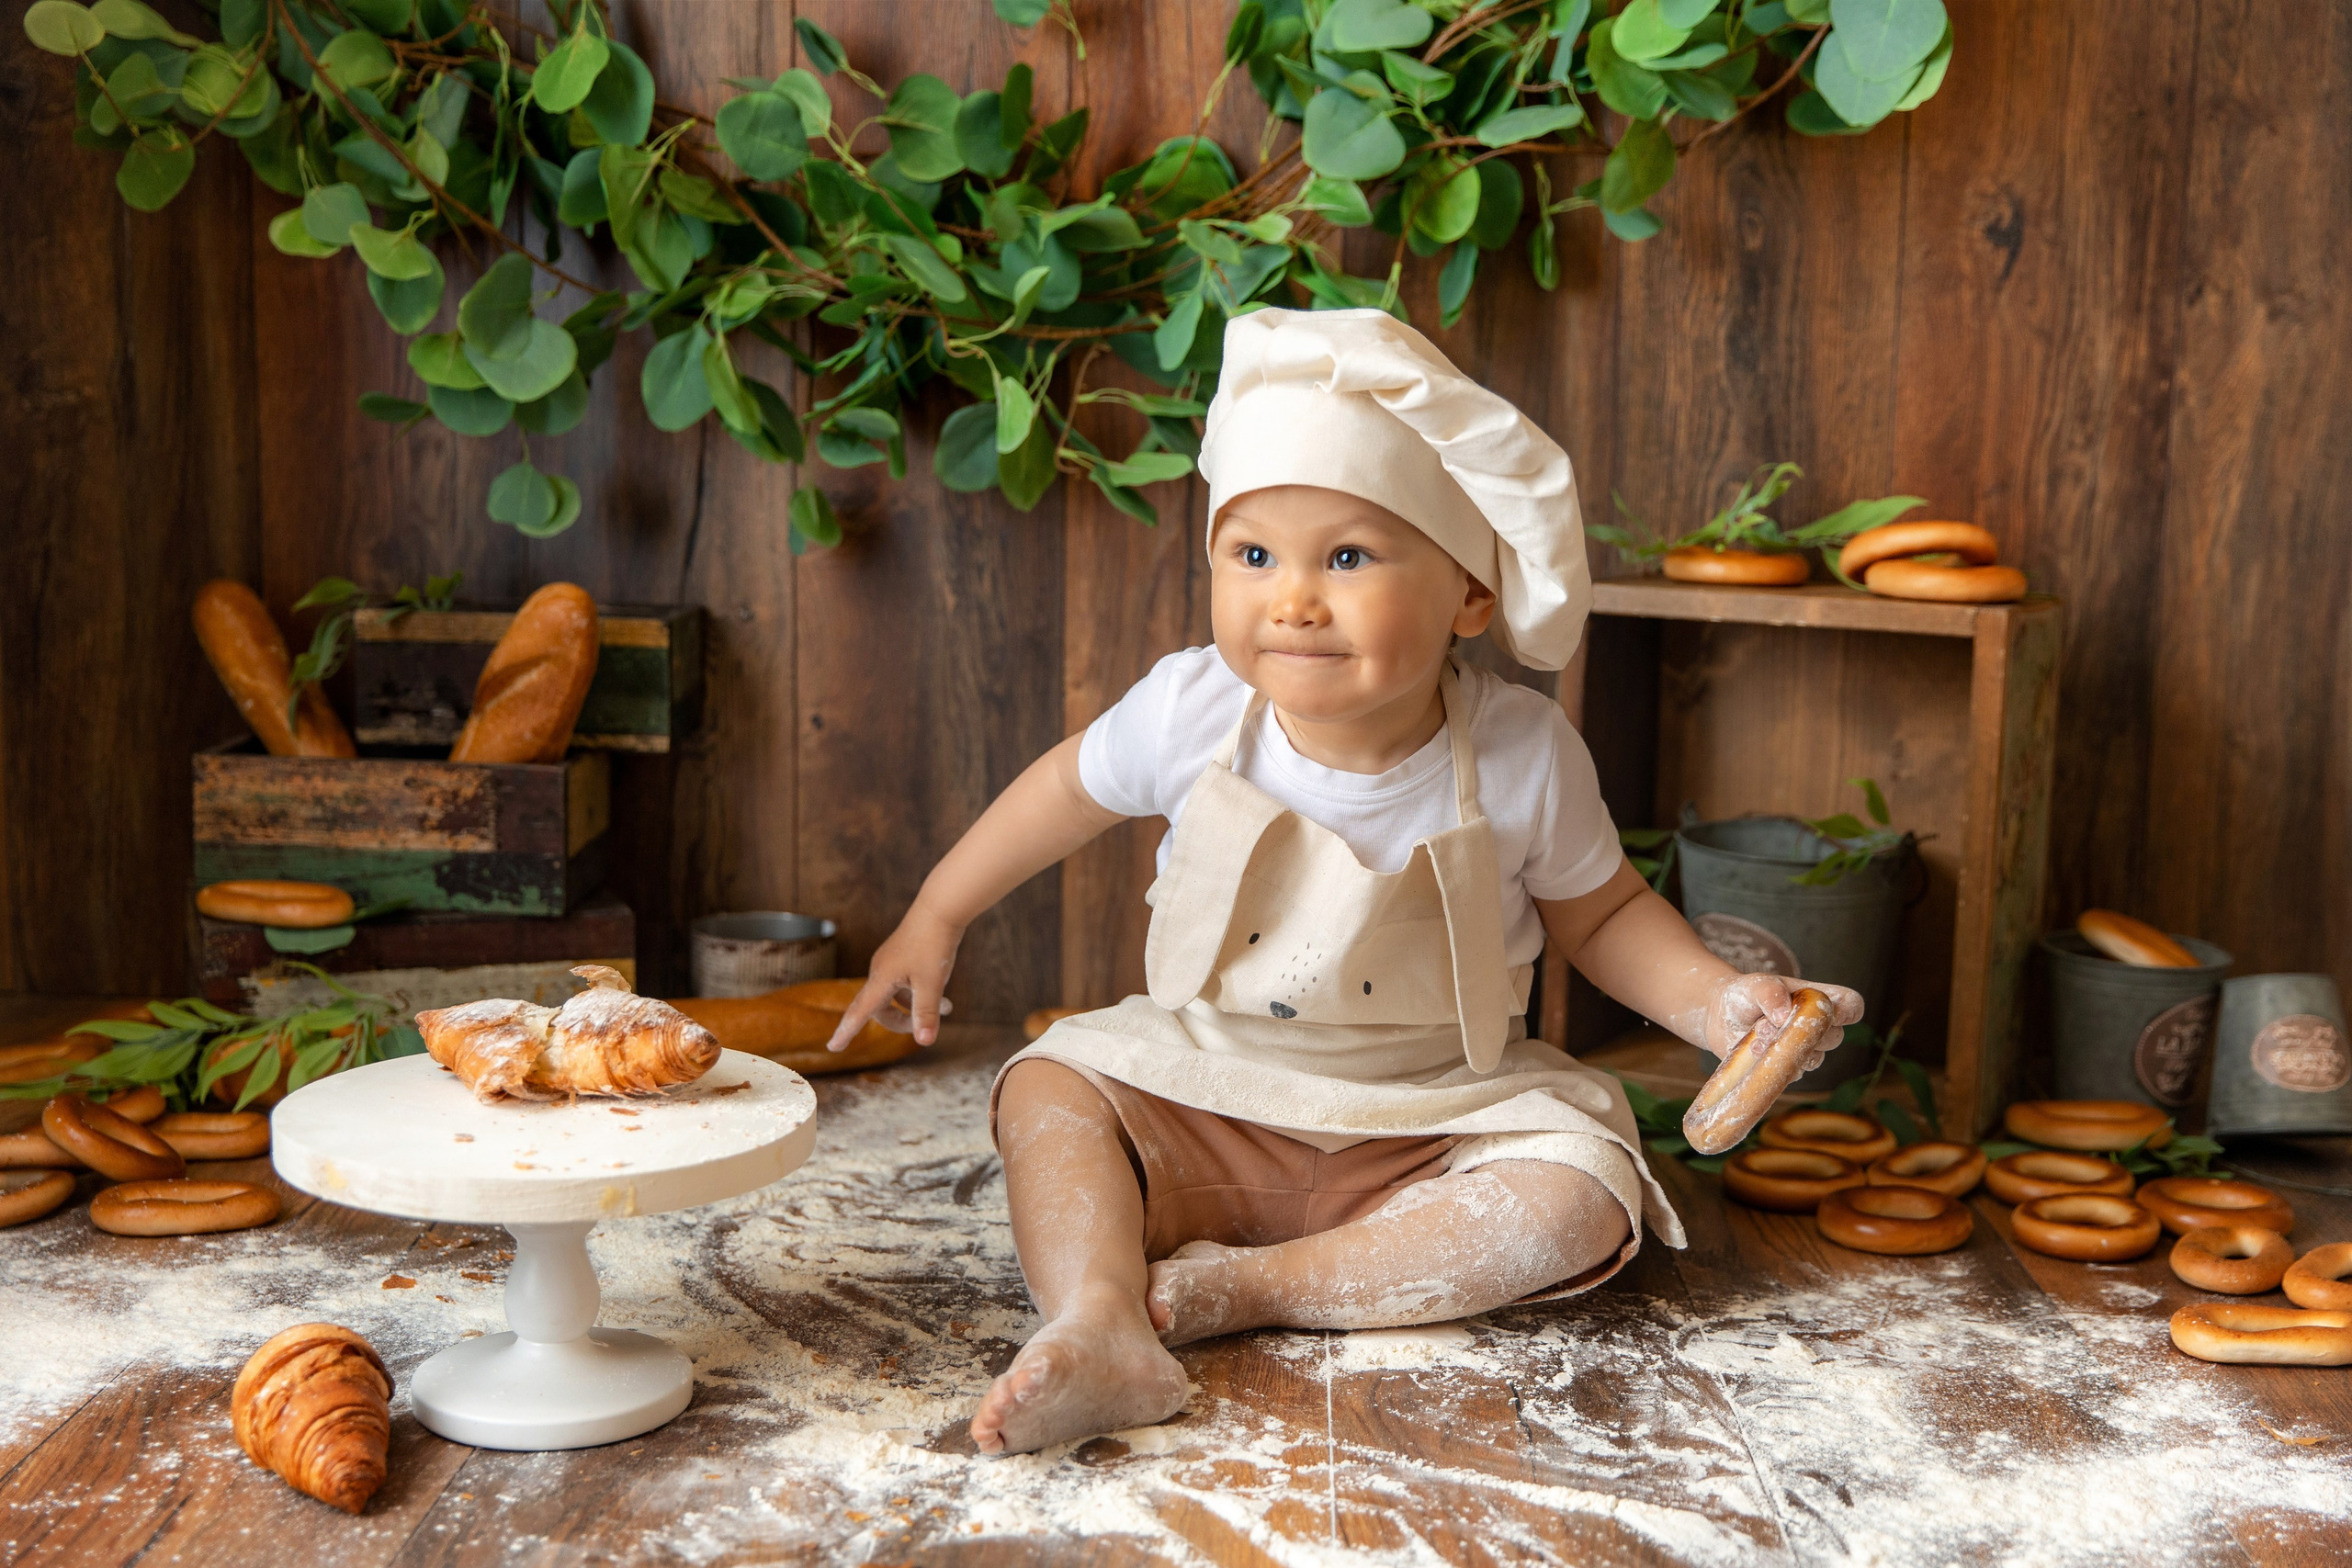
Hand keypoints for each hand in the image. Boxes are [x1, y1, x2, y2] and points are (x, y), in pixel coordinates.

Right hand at [827, 904, 962, 1049]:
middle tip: (926, 1027)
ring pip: (896, 997)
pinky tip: (943, 995)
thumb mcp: (932, 984)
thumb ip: (927, 1013)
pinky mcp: (902, 957)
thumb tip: (925, 1042)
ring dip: (916, 1008)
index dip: (846, 1032)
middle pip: (880, 1010)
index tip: (832, 1048)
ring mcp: (891, 963)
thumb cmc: (933, 944)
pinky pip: (904, 985)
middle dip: (901, 1022)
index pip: (858, 1013)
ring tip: (947, 1008)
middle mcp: (881, 971)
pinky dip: (920, 994)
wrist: (940, 909)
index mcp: (881, 979)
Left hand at [1700, 973, 1863, 1070]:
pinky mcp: (1788, 1068)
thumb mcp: (1756, 985)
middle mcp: (1819, 1027)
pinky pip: (1792, 1072)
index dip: (1847, 1011)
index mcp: (1821, 1000)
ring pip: (1814, 1058)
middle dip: (1803, 1032)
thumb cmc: (1746, 994)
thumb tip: (1783, 1015)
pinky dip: (1772, 1062)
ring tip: (1757, 1034)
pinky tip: (1752, 1048)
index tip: (1823, 1010)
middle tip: (1768, 1022)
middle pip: (1834, 1037)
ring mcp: (1805, 1050)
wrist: (1720, 1016)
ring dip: (1785, 1048)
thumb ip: (1771, 992)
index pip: (1853, 1006)